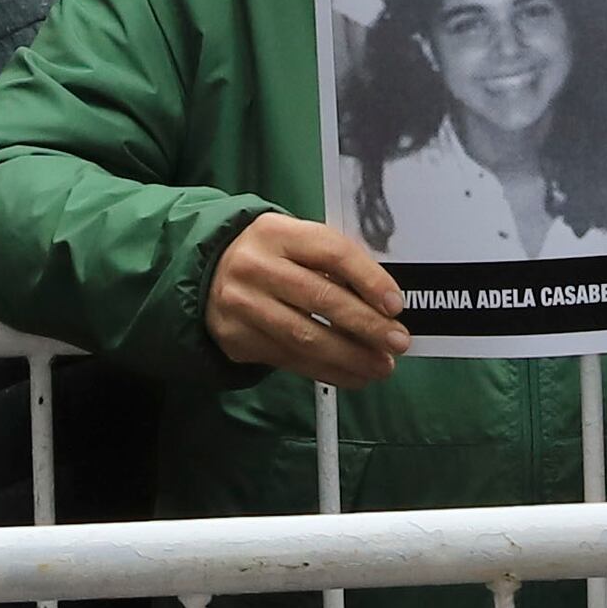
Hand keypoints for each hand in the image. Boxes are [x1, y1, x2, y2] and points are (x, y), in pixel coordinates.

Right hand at [207, 211, 408, 386]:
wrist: (208, 272)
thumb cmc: (270, 256)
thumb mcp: (295, 242)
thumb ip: (332, 263)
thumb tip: (384, 303)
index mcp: (278, 232)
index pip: (332, 252)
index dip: (369, 279)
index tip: (395, 305)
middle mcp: (257, 266)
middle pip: (320, 298)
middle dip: (366, 324)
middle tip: (398, 341)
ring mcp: (244, 304)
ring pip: (304, 337)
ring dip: (350, 356)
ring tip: (381, 366)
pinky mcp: (237, 338)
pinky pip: (290, 360)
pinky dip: (327, 370)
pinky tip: (353, 374)